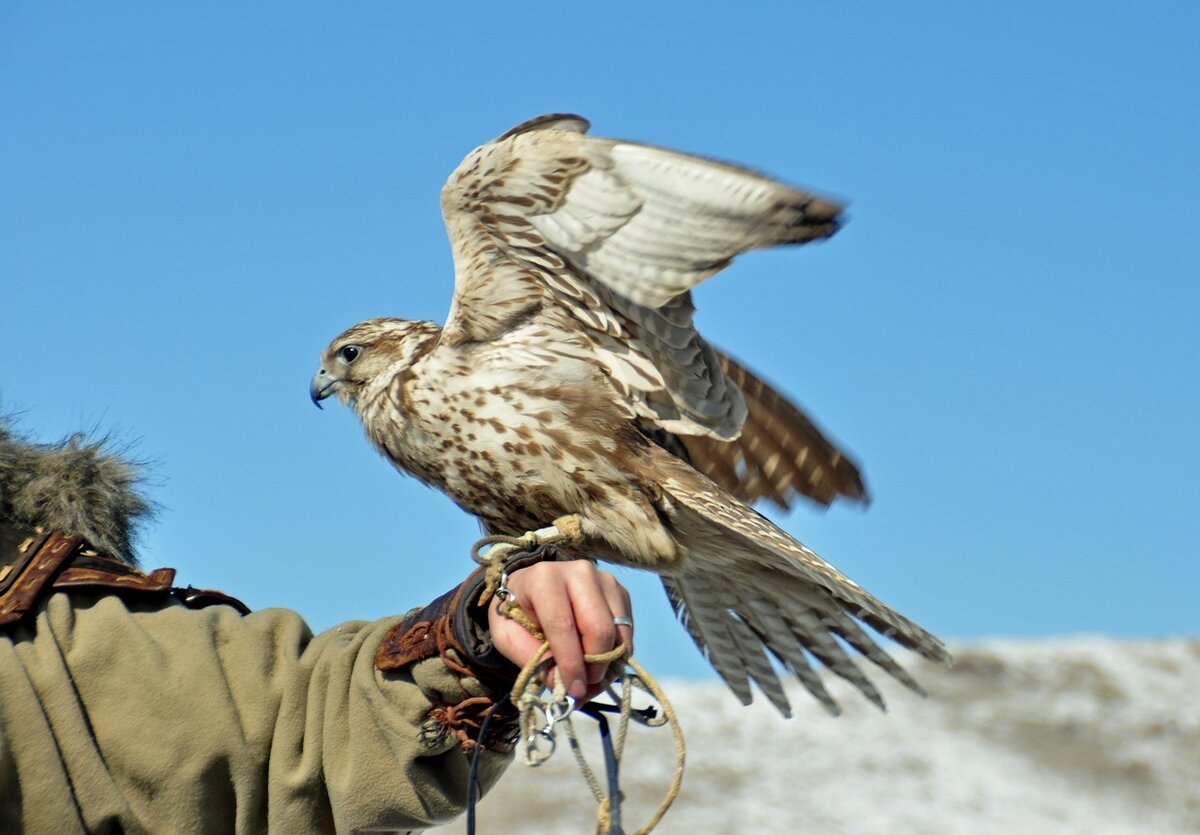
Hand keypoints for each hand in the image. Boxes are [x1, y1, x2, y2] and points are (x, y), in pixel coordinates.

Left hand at [487, 560, 632, 701]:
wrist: (532, 587)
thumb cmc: (516, 612)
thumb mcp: (508, 637)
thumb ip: (532, 660)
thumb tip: (563, 686)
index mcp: (544, 578)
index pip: (562, 624)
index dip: (570, 662)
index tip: (573, 690)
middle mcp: (579, 572)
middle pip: (599, 627)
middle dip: (594, 666)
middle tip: (582, 688)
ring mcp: (604, 580)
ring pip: (618, 632)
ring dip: (607, 665)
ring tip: (588, 680)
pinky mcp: (620, 592)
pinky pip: (627, 632)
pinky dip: (616, 655)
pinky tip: (597, 663)